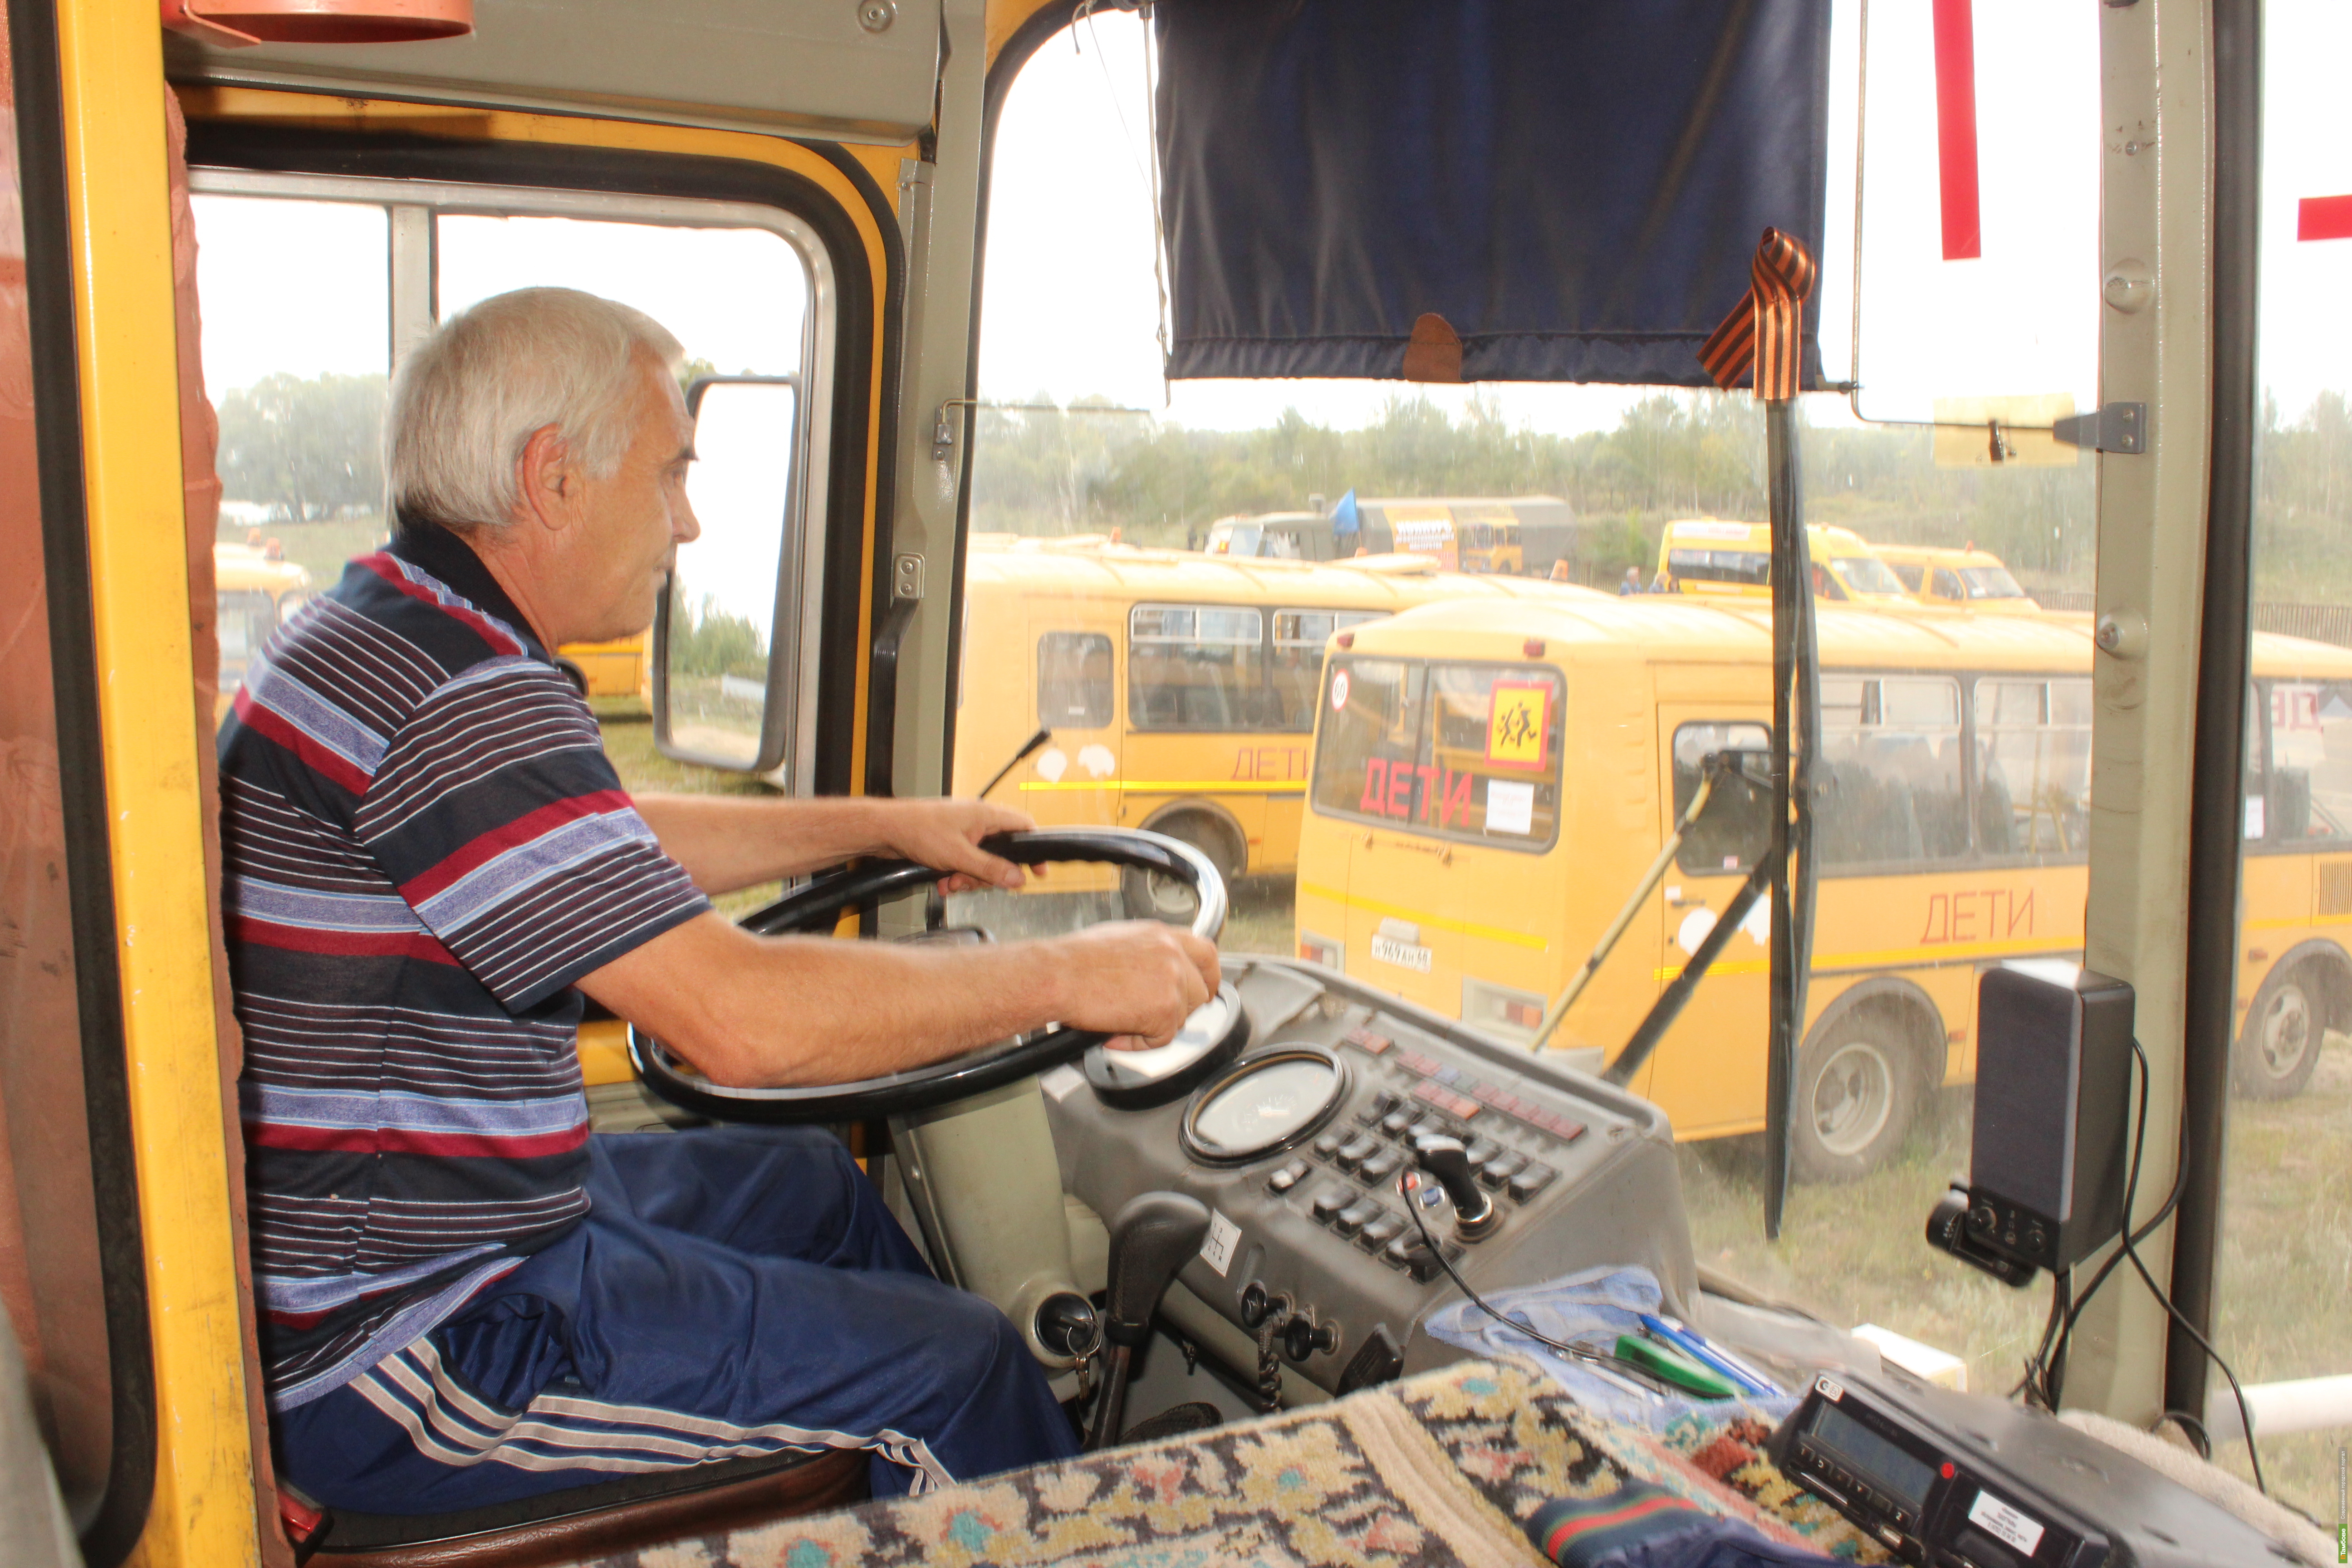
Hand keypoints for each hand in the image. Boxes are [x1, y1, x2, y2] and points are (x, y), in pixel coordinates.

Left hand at [872, 798, 1037, 892]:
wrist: (885, 830)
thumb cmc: (919, 831)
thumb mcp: (959, 856)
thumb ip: (991, 869)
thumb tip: (1018, 879)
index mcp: (986, 815)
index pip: (1023, 827)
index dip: (1033, 849)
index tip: (1036, 871)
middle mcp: (978, 822)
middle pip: (1001, 853)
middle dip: (987, 874)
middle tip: (971, 882)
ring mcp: (963, 832)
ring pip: (980, 862)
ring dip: (968, 878)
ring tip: (950, 882)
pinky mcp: (950, 843)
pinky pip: (963, 864)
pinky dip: (955, 875)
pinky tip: (941, 882)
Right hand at [1046, 921, 1221, 1049]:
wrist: (1057, 975)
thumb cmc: (1073, 960)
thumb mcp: (1119, 940)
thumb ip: (1146, 953)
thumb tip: (1149, 972)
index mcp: (1162, 935)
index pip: (1206, 953)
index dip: (1208, 976)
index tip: (1204, 989)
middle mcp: (1172, 953)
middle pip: (1199, 991)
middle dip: (1179, 1009)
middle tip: (1153, 1018)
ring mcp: (1172, 981)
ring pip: (1181, 1018)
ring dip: (1154, 1027)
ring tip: (1120, 1021)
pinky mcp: (1165, 1009)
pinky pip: (1162, 1039)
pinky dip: (1139, 1043)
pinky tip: (1115, 1032)